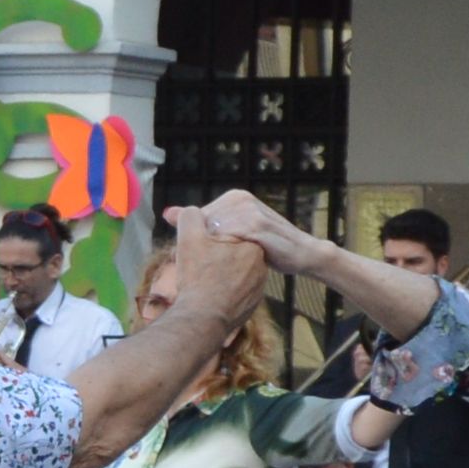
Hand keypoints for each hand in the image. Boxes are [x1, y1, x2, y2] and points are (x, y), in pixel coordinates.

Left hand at [174, 192, 306, 291]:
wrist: (300, 253)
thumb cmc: (265, 246)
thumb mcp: (232, 233)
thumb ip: (201, 223)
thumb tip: (167, 213)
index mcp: (233, 198)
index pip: (197, 216)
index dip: (191, 239)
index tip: (187, 258)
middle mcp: (240, 199)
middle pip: (203, 223)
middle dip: (196, 245)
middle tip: (194, 266)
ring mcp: (249, 211)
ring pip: (213, 231)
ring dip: (206, 251)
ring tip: (205, 269)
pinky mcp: (258, 226)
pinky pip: (230, 238)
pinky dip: (223, 253)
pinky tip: (220, 268)